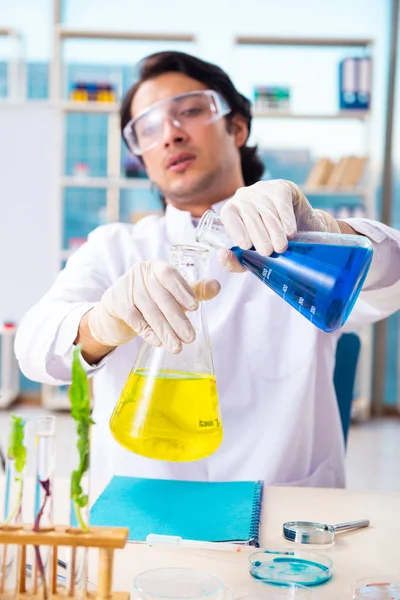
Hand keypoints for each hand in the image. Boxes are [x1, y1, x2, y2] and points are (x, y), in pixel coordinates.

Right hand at [88, 261, 219, 353]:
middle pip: (161, 297)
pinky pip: (135, 321)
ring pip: (149, 311)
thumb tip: (217, 286)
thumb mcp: (172, 292)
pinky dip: (148, 333)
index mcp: (156, 267)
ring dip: (165, 331)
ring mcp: (127, 288)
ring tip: (177, 347)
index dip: (182, 290)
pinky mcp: (117, 303)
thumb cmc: (151, 297)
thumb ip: (194, 290)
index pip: (169, 275)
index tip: (195, 307)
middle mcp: (140, 273)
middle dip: (177, 319)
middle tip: (190, 338)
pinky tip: (159, 342)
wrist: (117, 305)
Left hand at [218, 179, 339, 271]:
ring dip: (274, 231)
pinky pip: (281, 203)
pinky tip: (290, 232)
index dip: (237, 230)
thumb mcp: (251, 256)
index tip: (247, 246)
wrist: (301, 231)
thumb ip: (234, 261)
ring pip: (267, 211)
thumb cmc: (269, 244)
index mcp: (232, 210)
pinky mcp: (281, 187)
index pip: (229, 216)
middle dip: (259, 235)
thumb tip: (221, 255)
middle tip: (267, 252)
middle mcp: (244, 196)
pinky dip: (286, 219)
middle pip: (249, 215)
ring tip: (280, 247)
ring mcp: (262, 189)